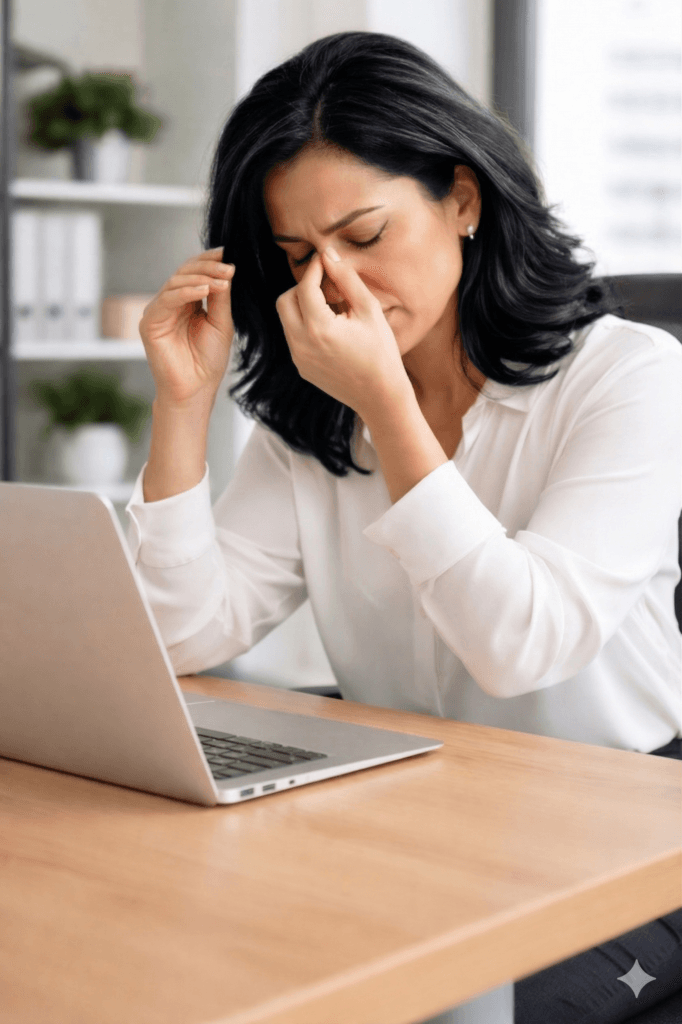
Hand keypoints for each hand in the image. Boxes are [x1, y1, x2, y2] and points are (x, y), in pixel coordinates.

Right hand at [138, 246, 234, 408]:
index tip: (230, 253)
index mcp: (188, 302)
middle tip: (229, 267)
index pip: (196, 273)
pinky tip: (204, 289)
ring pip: (176, 281)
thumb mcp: (221, 324)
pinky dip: (186, 291)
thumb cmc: (208, 362)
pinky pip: (167, 299)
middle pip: (185, 272)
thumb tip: (227, 271)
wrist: (195, 390)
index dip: (211, 261)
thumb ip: (221, 298)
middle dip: (208, 267)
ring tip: (222, 279)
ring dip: (201, 277)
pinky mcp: (150, 322)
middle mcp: (171, 304)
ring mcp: (159, 311)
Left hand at [275, 249, 408, 419]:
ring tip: (333, 309)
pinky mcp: (301, 367)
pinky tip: (332, 330)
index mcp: (319, 329)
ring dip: (303, 307)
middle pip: (284, 300)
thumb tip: (329, 255)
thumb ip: (346, 279)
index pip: (304, 287)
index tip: (325, 260)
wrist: (380, 396)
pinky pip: (294, 337)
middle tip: (327, 287)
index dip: (314, 269)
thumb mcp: (369, 310)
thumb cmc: (381, 353)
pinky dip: (306, 326)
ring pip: (286, 319)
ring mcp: (298, 358)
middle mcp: (301, 344)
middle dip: (302, 288)